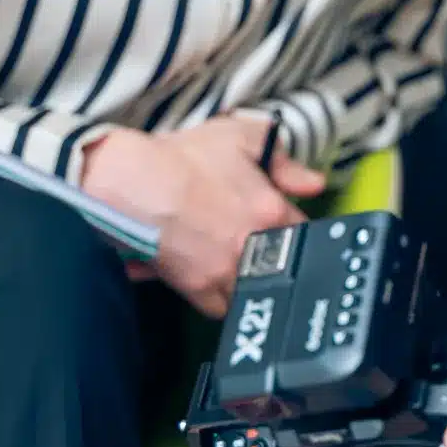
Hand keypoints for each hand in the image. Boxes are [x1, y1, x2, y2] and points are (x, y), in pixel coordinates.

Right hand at [82, 115, 325, 315]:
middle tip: (265, 245)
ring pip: (256, 291)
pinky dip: (222, 299)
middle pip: (287, 268)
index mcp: (271, 210)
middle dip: (280, 258)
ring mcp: (226, 272)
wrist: (131, 183)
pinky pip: (221, 308)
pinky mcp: (197, 289)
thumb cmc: (182, 158)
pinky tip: (215, 280)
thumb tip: (314, 183)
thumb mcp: (240, 138)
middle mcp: (254, 246)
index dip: (299, 230)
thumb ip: (284, 161)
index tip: (290, 228)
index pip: (308, 233)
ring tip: (242, 266)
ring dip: (254, 282)